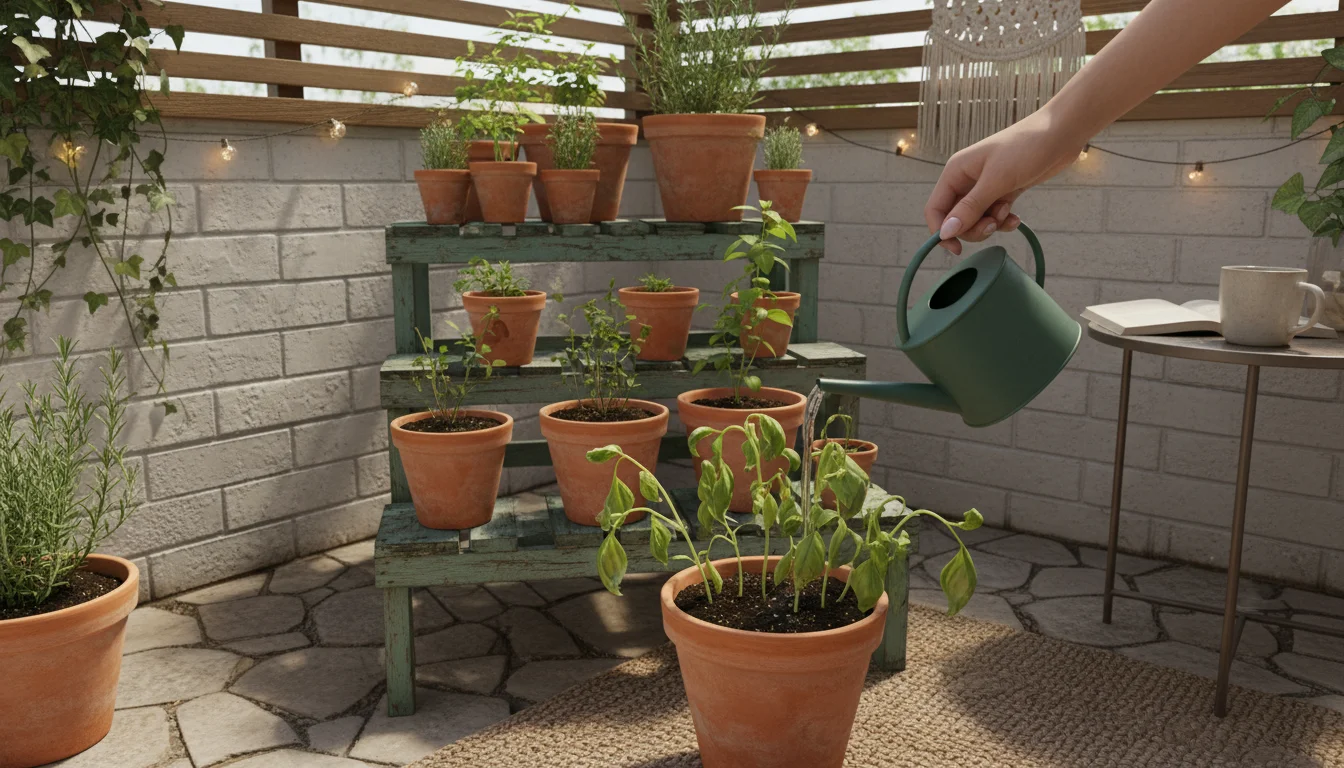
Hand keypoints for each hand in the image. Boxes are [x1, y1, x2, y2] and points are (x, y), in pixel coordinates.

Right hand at [923, 113, 1083, 254]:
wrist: (1061, 133)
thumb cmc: (1026, 147)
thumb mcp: (996, 180)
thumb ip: (970, 208)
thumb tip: (945, 232)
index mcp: (956, 172)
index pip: (935, 209)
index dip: (941, 231)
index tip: (956, 249)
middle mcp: (966, 180)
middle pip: (956, 219)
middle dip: (973, 228)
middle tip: (993, 225)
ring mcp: (986, 186)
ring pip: (976, 220)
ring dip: (991, 224)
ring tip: (1008, 212)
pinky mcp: (1003, 191)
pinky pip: (995, 215)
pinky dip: (1003, 221)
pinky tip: (1016, 218)